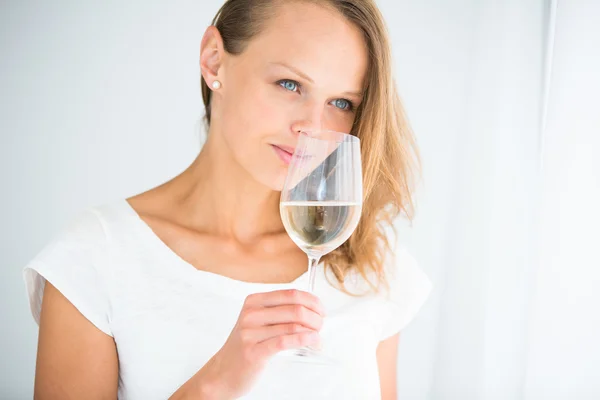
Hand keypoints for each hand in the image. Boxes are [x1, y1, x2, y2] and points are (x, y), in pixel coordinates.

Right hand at [194, 289, 324, 398]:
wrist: (222, 372)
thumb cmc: (245, 347)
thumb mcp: (257, 322)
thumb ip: (280, 312)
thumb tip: (311, 309)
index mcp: (254, 301)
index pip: (291, 294)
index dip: (312, 301)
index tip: (321, 310)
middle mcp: (251, 314)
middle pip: (295, 309)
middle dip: (315, 317)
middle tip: (321, 326)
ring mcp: (250, 333)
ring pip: (293, 325)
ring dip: (313, 331)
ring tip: (318, 338)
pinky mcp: (253, 352)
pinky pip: (285, 341)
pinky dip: (305, 340)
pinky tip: (313, 342)